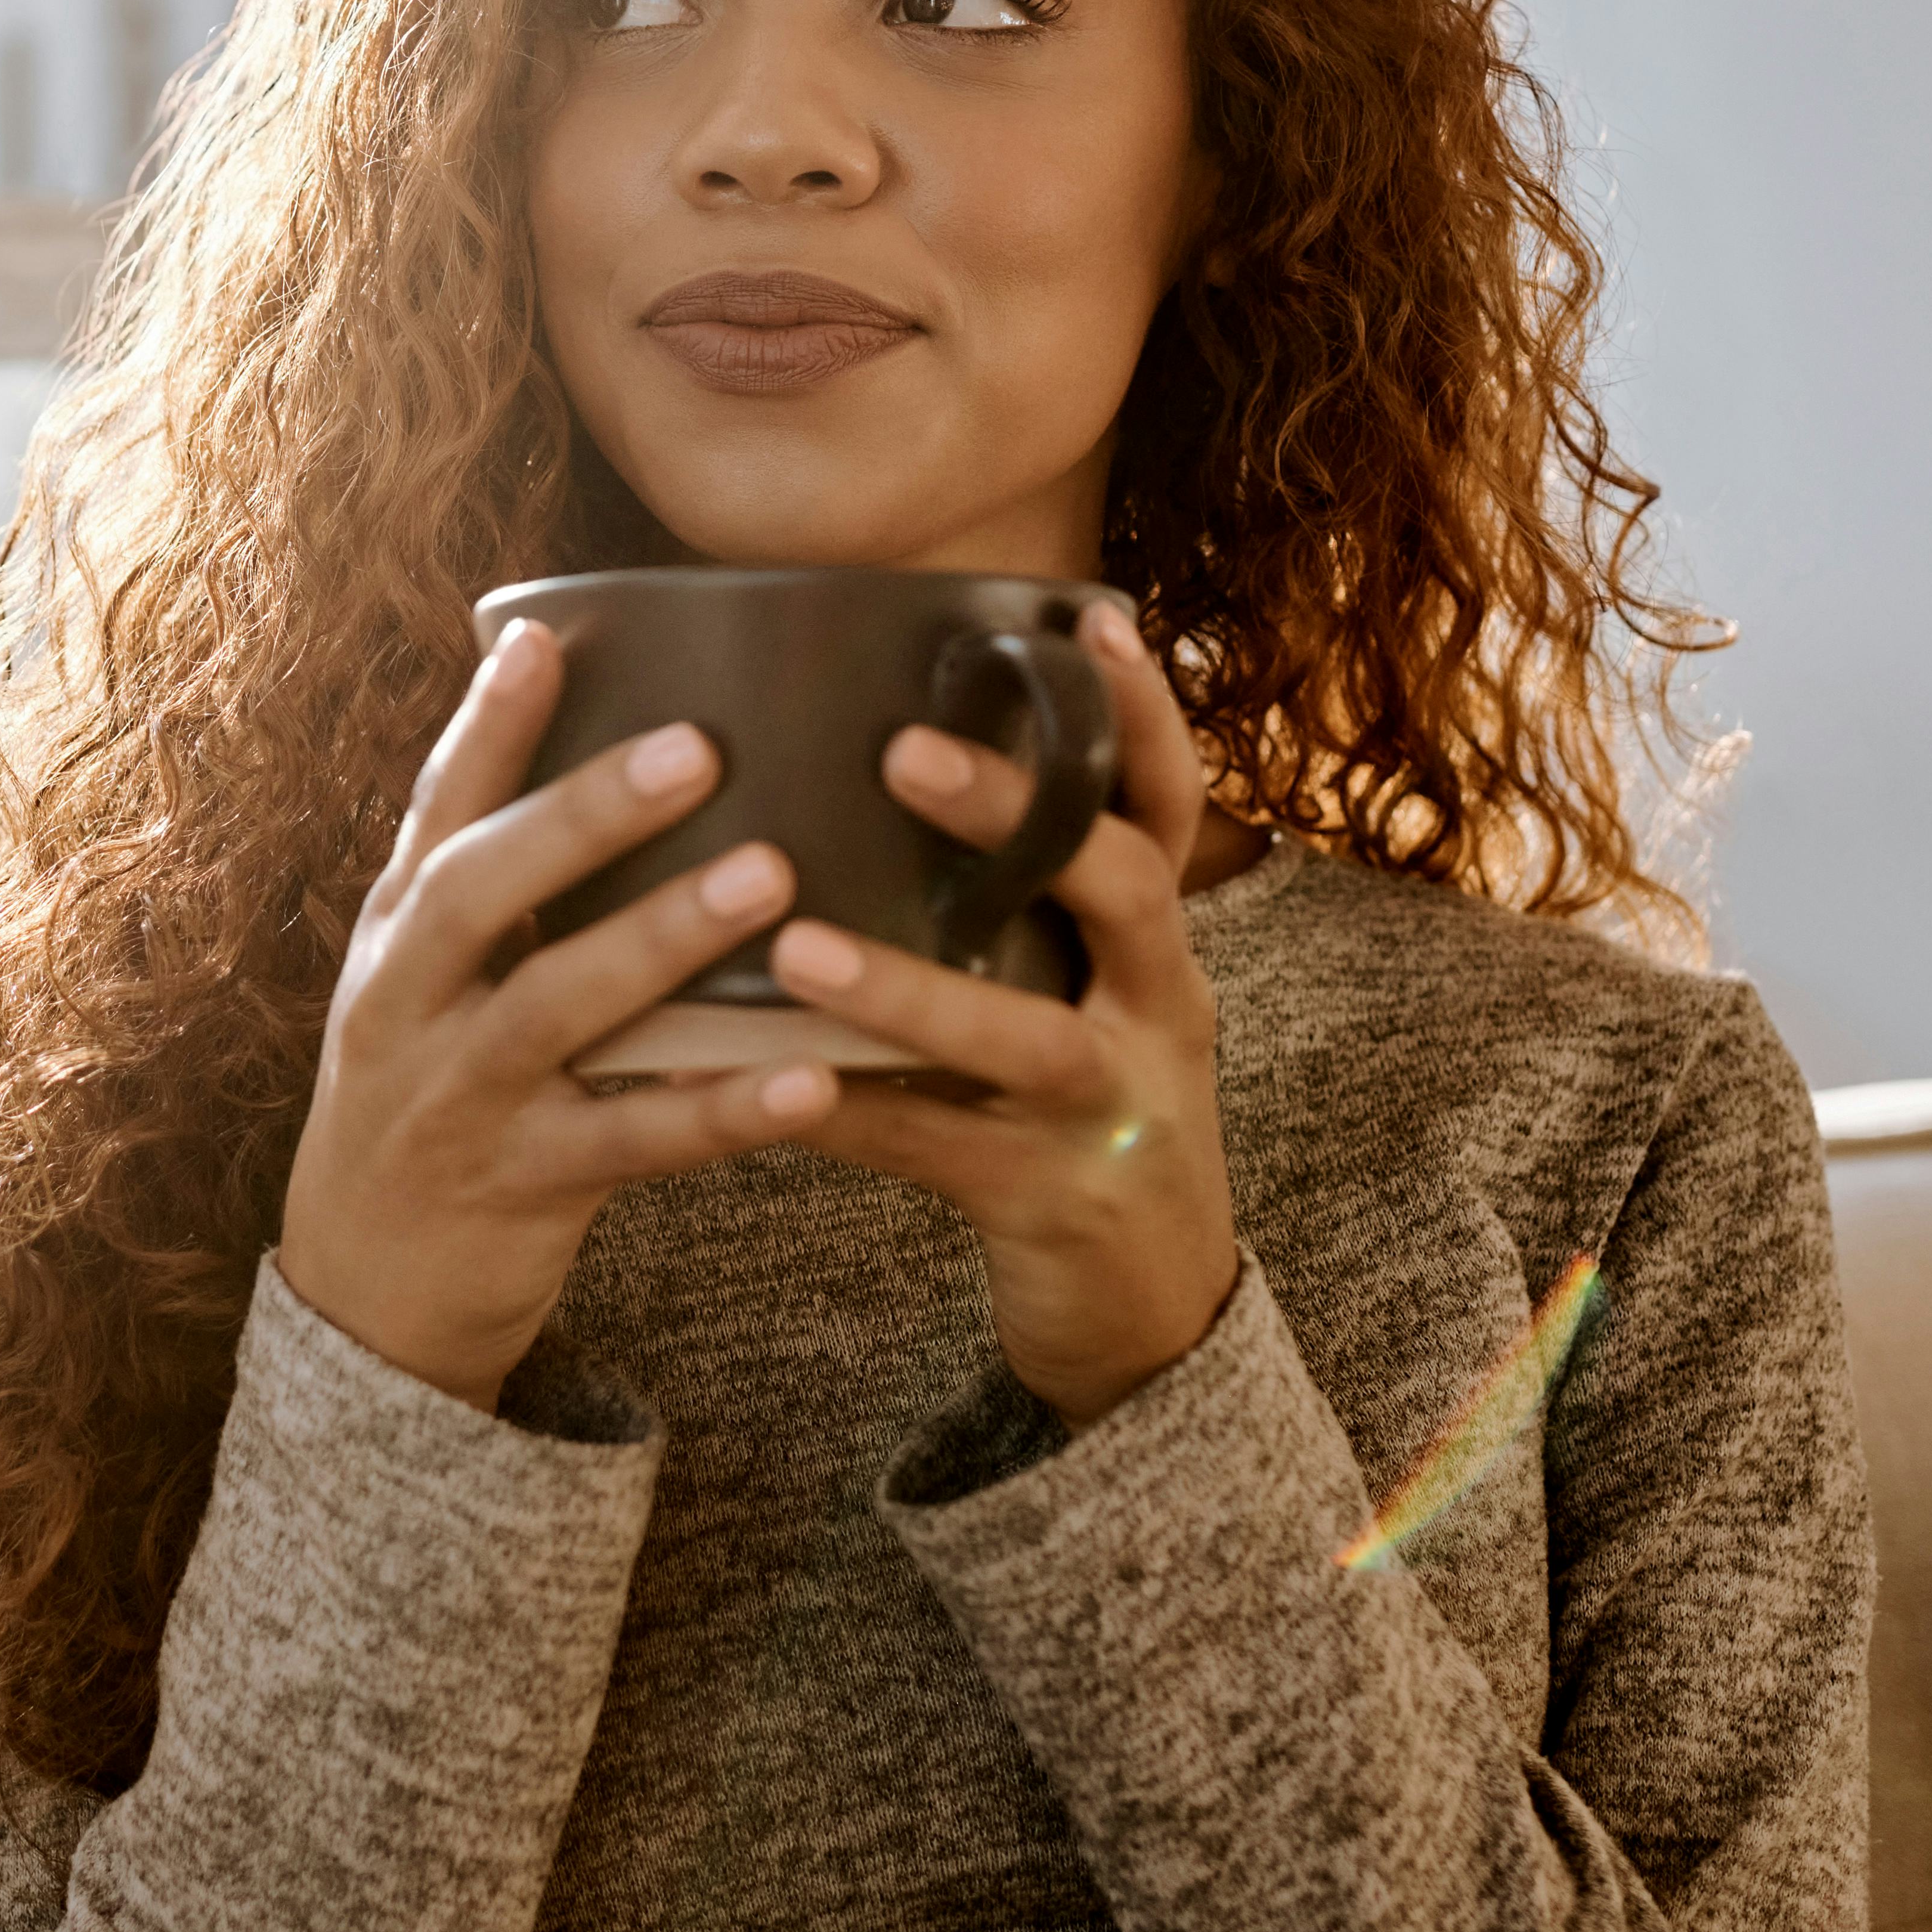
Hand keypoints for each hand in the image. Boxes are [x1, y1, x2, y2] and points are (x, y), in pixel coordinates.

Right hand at [275, 619, 841, 1411]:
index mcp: (396, 940)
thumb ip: (483, 888)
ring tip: (770, 879)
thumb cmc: (425, 1100)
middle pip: (483, 892)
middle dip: (583, 816)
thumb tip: (558, 756)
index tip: (539, 640)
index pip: (436, 816)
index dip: (484, 728)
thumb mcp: (422, 987)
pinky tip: (811, 1078)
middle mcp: (408, 1007)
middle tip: (698, 747)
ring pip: (556, 1007)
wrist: (364, 1293)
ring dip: (662, 939)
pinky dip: (721, 1110)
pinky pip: (634, 1144)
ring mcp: (459, 1100)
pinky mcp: (523, 1189)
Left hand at [772, 601, 1237, 1426]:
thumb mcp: (1081, 999)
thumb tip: (890, 767)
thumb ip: (1023, 911)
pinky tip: (761, 1092)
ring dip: (909, 989)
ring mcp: (1115, 1109)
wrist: (1150, 1312)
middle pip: (1120, 887)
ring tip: (797, 946)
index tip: (1095, 619)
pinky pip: (936, 1152)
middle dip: (1020, 815)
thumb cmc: (1080, 1117)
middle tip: (903, 752)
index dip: (1143, 717)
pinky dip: (847, 1118)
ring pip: (1025, 1037)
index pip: (1171, 809)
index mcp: (1156, 946)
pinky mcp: (1050, 1201)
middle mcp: (1159, 1009)